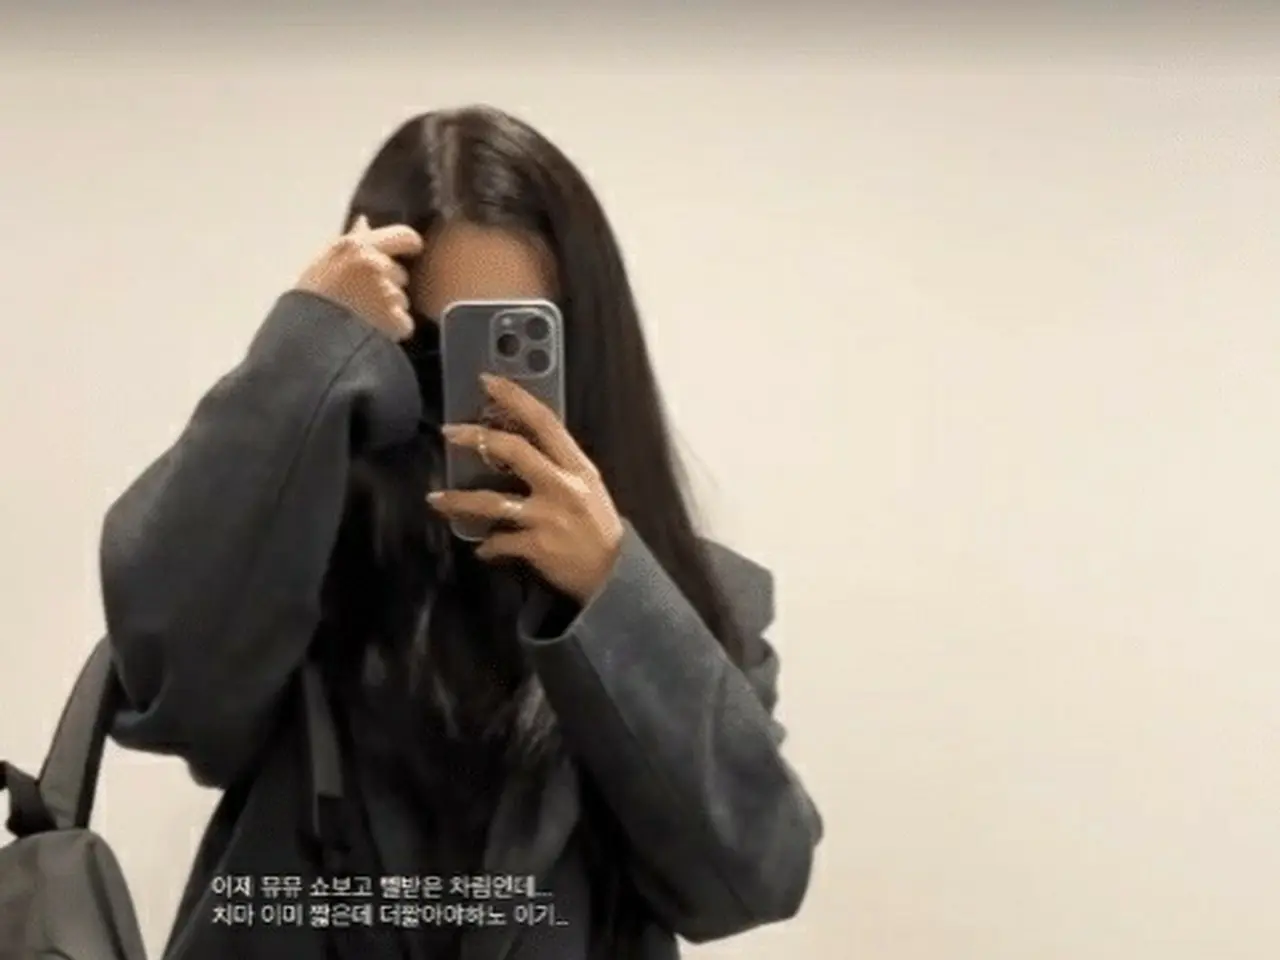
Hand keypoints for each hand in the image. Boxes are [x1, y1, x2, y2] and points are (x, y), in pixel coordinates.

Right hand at [295, 216, 422, 340]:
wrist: (304, 338)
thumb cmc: (310, 300)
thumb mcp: (323, 262)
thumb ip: (350, 241)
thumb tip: (364, 221)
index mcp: (357, 247)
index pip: (404, 236)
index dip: (409, 244)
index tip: (411, 250)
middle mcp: (375, 266)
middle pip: (401, 274)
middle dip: (388, 286)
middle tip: (361, 299)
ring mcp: (386, 293)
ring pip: (402, 300)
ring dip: (389, 309)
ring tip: (361, 317)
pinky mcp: (394, 320)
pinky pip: (404, 324)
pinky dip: (393, 331)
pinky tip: (370, 332)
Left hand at [427, 375, 624, 603]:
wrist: (612, 574)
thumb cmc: (596, 526)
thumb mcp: (587, 486)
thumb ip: (558, 464)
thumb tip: (517, 442)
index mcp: (577, 467)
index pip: (545, 422)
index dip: (516, 398)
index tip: (488, 382)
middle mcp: (562, 487)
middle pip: (514, 452)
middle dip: (477, 438)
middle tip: (448, 431)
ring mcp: (547, 517)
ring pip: (493, 502)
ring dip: (459, 501)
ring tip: (435, 500)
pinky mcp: (536, 546)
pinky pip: (499, 542)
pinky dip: (487, 546)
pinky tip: (482, 547)